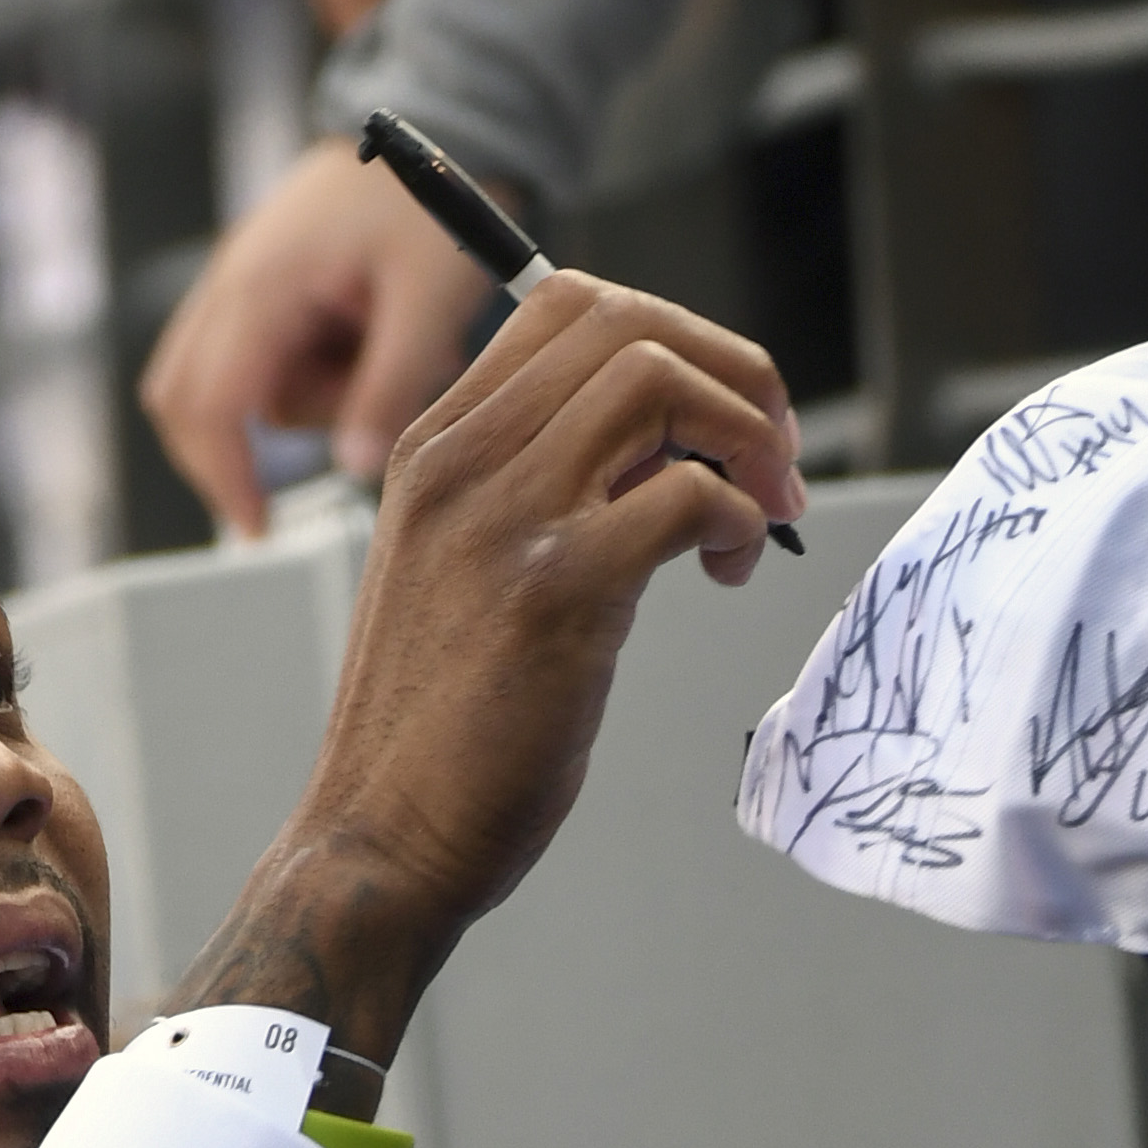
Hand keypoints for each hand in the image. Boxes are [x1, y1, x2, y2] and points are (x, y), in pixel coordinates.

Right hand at [142, 135, 501, 536]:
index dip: (223, 477)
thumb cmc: (431, 207)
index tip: (257, 528)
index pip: (207, 404)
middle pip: (181, 400)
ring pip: (222, 386)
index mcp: (262, 285)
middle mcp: (230, 282)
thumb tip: (354, 470)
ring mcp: (236, 281)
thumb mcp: (429, 302)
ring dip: (292, 405)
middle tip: (275, 504)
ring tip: (377, 359)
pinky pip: (247, 360)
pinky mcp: (255, 287)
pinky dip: (292, 380)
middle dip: (226, 458)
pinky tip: (354, 347)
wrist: (433, 129)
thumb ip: (390, 387)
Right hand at [168, 268, 804, 1062]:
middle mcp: (462, 461)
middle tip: (771, 457)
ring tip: (760, 516)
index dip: (674, 337)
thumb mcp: (463, 573)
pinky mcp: (559, 591)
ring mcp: (507, 519)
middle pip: (627, 324)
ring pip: (660, 384)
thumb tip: (666, 451)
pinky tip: (730, 569)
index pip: (569, 304)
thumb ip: (537, 494)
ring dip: (745, 436)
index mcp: (434, 446)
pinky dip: (740, 519)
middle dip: (731, 374)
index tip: (719, 416)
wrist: (375, 842)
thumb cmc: (433, 735)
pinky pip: (690, 495)